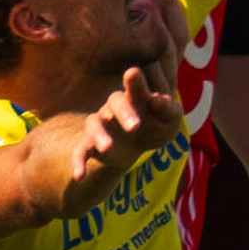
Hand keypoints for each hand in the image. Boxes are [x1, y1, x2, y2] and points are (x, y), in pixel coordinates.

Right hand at [69, 61, 183, 186]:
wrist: (138, 145)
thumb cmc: (156, 124)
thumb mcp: (170, 120)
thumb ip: (169, 109)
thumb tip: (156, 101)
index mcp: (135, 95)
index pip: (135, 84)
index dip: (134, 81)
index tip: (133, 73)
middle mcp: (114, 106)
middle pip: (114, 102)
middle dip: (124, 113)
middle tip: (136, 127)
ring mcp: (101, 124)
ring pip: (93, 123)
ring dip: (99, 135)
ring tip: (107, 148)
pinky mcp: (91, 143)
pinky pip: (80, 149)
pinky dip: (78, 161)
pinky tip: (79, 176)